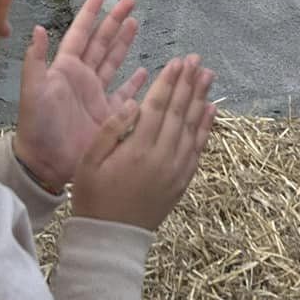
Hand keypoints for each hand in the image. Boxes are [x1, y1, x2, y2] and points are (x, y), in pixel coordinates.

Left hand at [14, 0, 144, 189]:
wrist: (46, 164)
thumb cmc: (37, 126)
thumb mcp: (32, 92)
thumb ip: (35, 61)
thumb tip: (38, 28)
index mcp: (65, 69)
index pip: (80, 35)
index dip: (89, 15)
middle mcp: (82, 78)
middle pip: (101, 43)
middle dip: (114, 21)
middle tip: (130, 1)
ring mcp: (96, 96)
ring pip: (113, 61)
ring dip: (124, 43)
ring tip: (136, 23)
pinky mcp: (108, 115)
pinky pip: (125, 93)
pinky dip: (136, 82)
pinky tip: (146, 70)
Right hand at [70, 54, 215, 232]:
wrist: (111, 239)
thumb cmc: (93, 198)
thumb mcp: (89, 162)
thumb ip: (111, 129)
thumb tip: (134, 102)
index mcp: (137, 150)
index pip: (158, 106)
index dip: (169, 82)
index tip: (178, 61)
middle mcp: (162, 157)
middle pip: (179, 112)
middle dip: (188, 83)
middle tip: (197, 60)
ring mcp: (176, 170)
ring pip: (193, 127)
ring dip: (201, 99)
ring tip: (208, 76)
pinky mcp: (182, 182)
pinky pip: (198, 149)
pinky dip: (206, 127)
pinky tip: (210, 110)